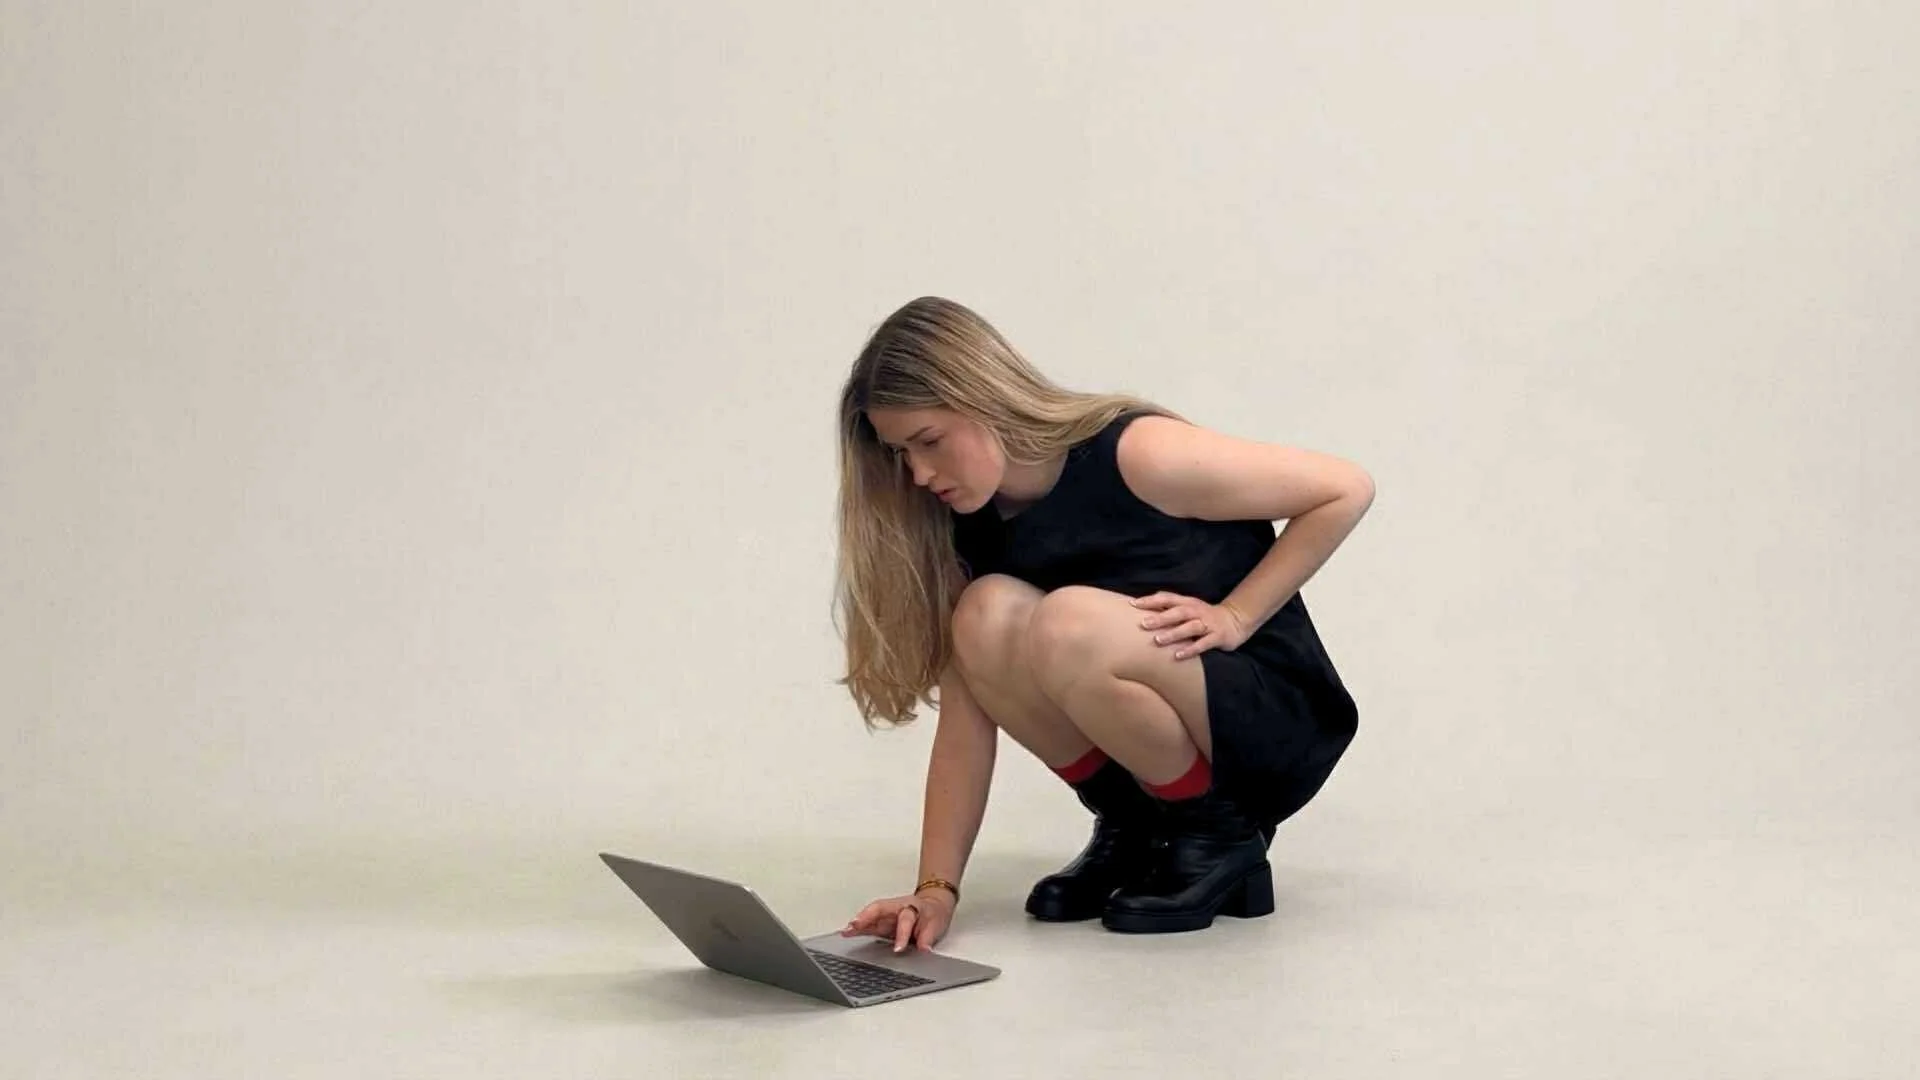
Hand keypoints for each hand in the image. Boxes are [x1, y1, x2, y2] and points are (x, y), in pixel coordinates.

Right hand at [841, 888, 955, 952]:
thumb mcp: (936, 924)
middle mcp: (896, 909)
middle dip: (867, 918)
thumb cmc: (933, 913)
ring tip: (845, 931)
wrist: (933, 906)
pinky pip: (868, 924)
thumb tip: (924, 950)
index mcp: (911, 907)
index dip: (901, 934)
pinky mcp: (881, 923)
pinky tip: (847, 933)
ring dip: (858, 923)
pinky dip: (858, 928)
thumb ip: (928, 938)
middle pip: (880, 910)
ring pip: (871, 917)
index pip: (905, 920)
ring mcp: (887, 915)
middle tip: (855, 926)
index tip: (898, 950)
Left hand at [1132, 592, 1251, 659]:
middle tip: (1143, 624)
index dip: (1151, 600)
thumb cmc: (1204, 615)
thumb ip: (1169, 606)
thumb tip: (1143, 605)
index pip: (1167, 598)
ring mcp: (1207, 624)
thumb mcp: (1188, 607)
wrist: (1235, 620)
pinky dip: (1191, 649)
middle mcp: (1196, 611)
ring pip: (1190, 627)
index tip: (1133, 604)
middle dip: (1160, 618)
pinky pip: (1203, 643)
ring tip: (1158, 640)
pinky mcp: (1217, 636)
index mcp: (1187, 603)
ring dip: (1174, 633)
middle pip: (1177, 612)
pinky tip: (1178, 656)